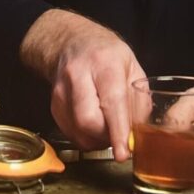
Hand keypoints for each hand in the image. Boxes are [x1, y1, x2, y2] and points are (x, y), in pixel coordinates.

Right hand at [20, 9, 145, 160]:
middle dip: (107, 136)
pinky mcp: (54, 104)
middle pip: (89, 120)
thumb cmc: (106, 53)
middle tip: (119, 134)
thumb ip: (139, 98)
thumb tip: (139, 132)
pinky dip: (86, 137)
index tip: (124, 152)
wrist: (71, 41)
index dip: (118, 130)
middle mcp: (78, 75)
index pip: (111, 100)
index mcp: (104, 62)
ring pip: (78, 131)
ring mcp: (61, 90)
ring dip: (97, 139)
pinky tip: (94, 123)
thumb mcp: (132, 65)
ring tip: (107, 126)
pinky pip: (71, 133)